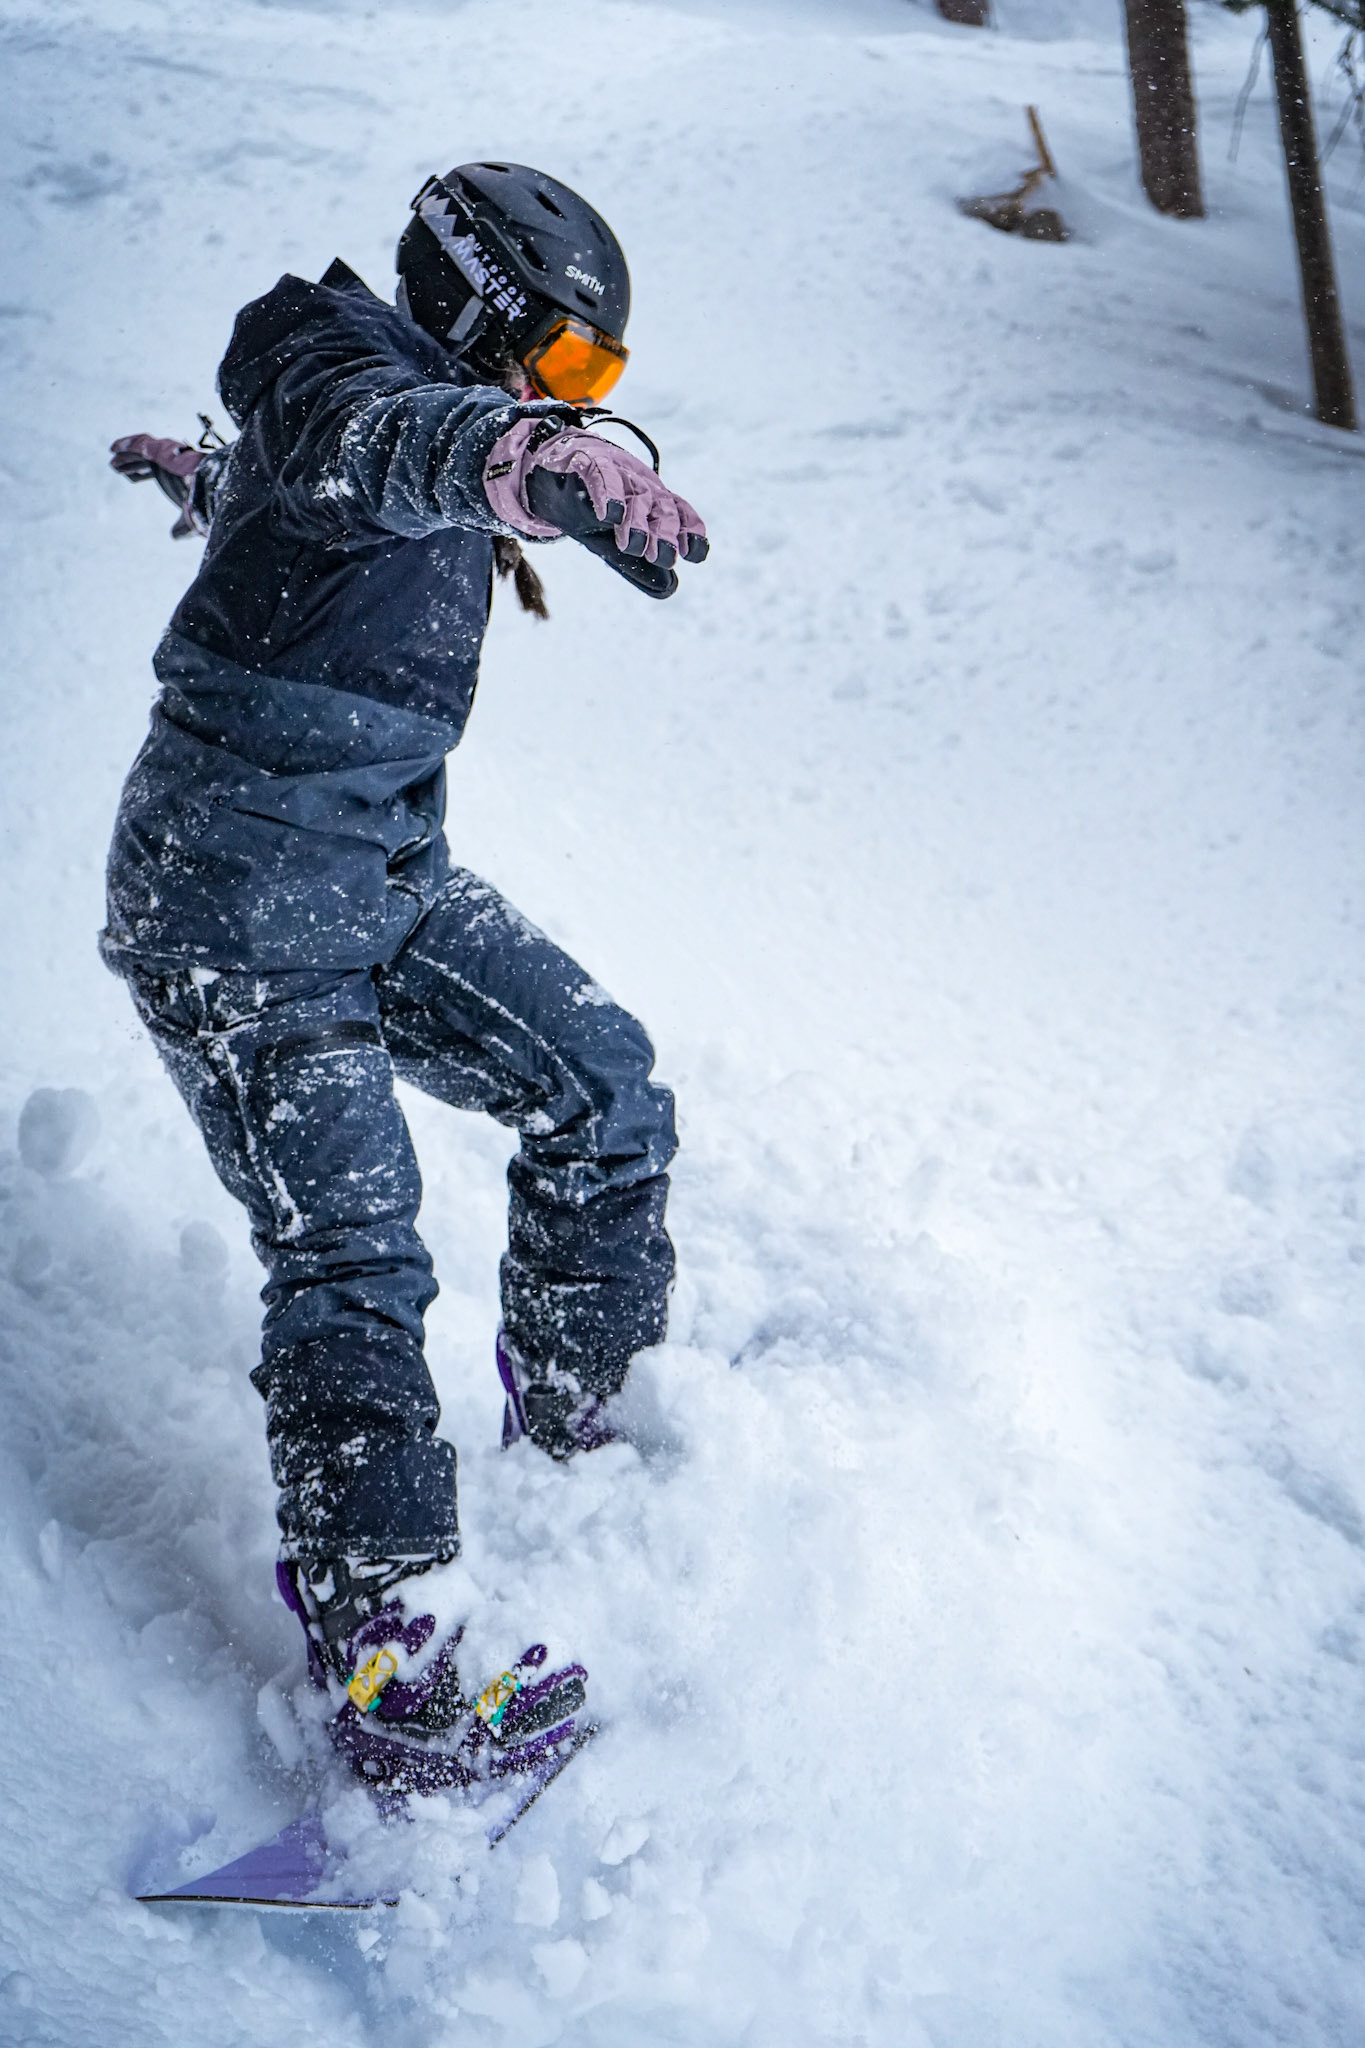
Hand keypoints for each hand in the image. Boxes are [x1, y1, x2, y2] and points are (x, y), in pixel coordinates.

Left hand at [110, 434, 207, 536]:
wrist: (213, 489)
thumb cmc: (206, 503)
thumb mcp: (190, 516)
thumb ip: (182, 525)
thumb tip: (175, 536)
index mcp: (178, 473)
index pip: (156, 468)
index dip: (141, 472)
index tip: (131, 477)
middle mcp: (171, 460)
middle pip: (145, 459)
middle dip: (131, 462)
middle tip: (117, 467)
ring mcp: (164, 453)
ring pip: (139, 450)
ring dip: (126, 455)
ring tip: (113, 462)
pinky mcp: (159, 449)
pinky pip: (139, 444)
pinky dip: (125, 444)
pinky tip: (113, 448)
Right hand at [485, 420, 707, 569]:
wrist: (548, 471)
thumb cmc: (587, 507)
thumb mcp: (611, 541)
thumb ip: (638, 566)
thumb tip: (670, 588)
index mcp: (651, 499)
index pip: (680, 512)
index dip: (690, 530)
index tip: (694, 553)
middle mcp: (639, 483)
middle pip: (660, 505)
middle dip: (664, 531)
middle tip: (663, 556)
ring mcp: (616, 469)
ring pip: (634, 492)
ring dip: (636, 519)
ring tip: (633, 544)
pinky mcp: (587, 460)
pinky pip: (601, 474)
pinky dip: (607, 492)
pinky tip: (609, 514)